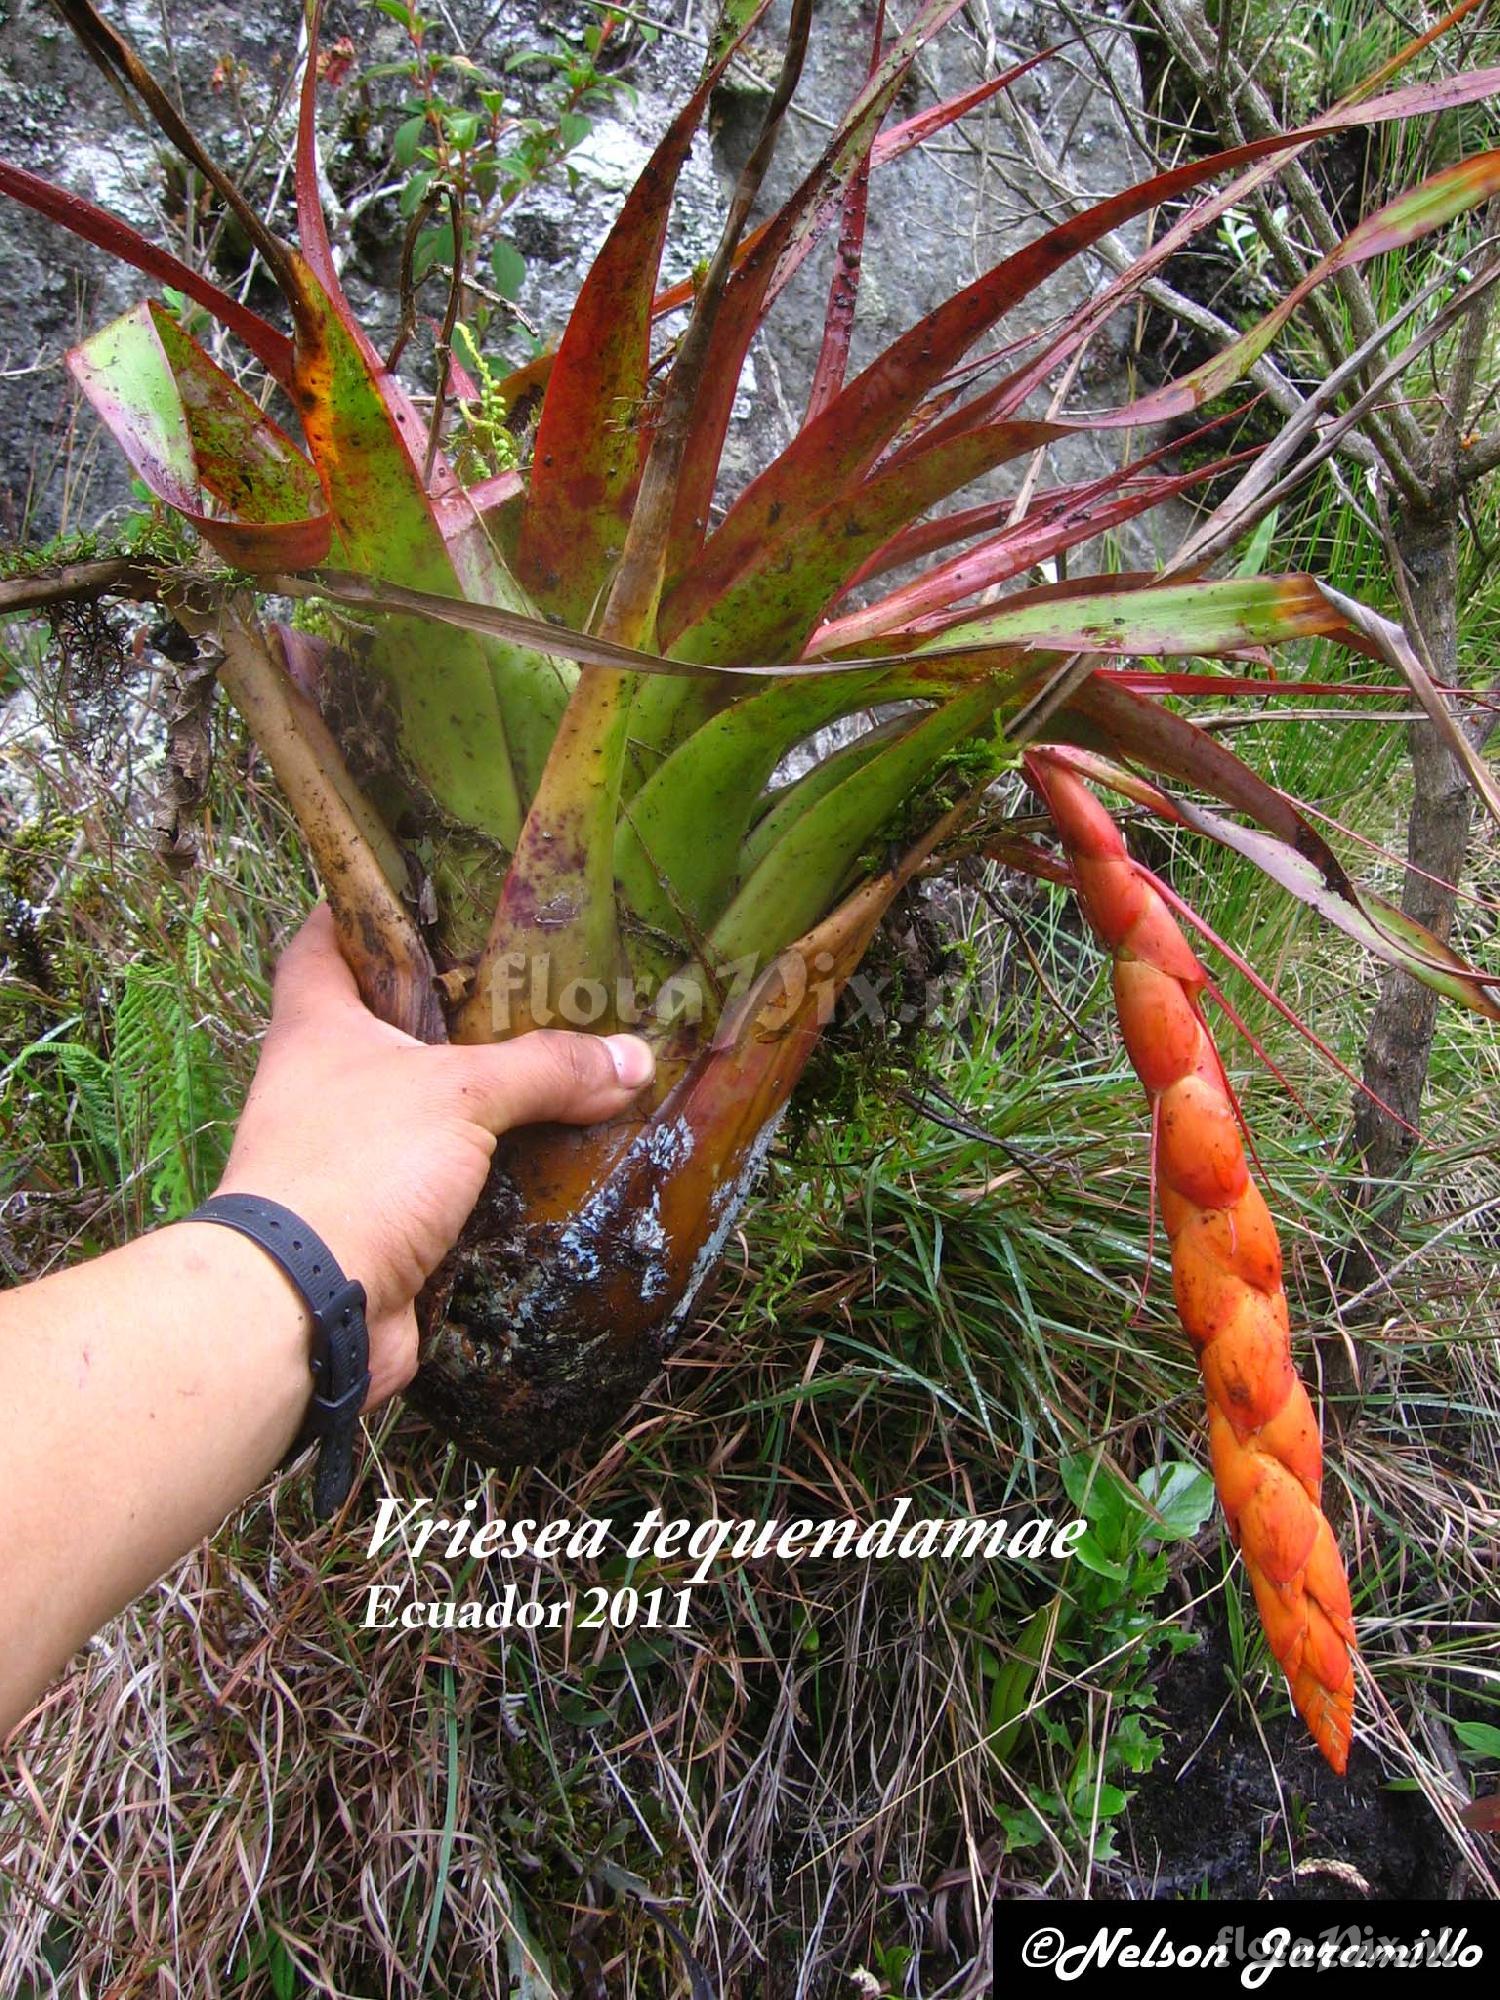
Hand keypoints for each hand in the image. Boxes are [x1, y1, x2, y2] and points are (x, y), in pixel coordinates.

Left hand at [214, 905, 654, 1402]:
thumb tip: (634, 1058)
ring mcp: (348, 1159)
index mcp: (317, 1027)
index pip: (322, 941)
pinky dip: (496, 1178)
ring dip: (486, 1103)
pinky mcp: (381, 1224)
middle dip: (458, 1011)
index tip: (423, 890)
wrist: (307, 1309)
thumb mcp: (461, 1094)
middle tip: (537, 987)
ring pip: (425, 1111)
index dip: (362, 909)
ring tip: (565, 1073)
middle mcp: (323, 1086)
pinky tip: (555, 1165)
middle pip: (389, 1027)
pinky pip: (448, 1186)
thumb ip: (546, 1069)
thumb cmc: (356, 1167)